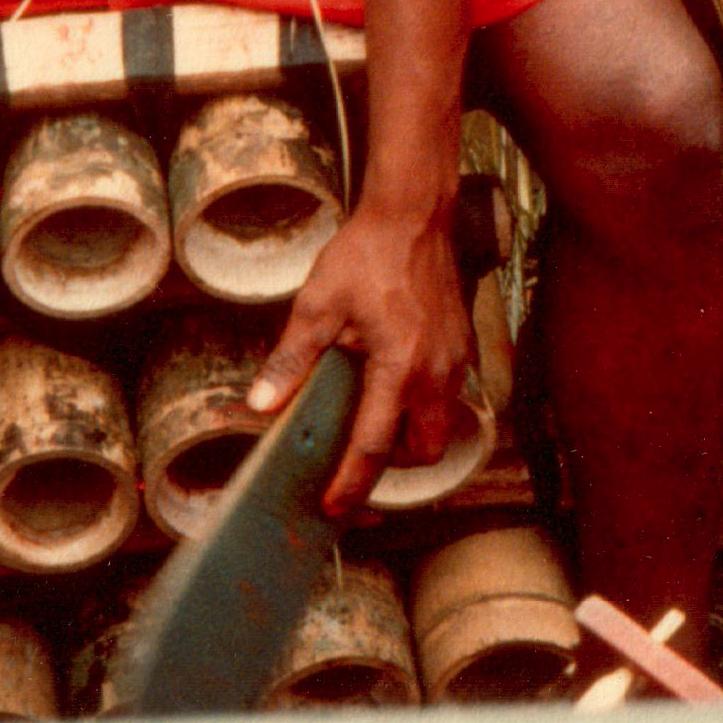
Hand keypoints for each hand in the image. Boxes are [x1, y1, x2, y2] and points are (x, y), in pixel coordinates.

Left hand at [245, 203, 472, 513]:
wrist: (413, 215)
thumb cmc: (367, 254)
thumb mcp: (317, 304)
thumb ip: (290, 359)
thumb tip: (261, 405)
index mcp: (399, 367)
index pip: (374, 446)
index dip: (351, 483)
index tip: (334, 507)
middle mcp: (436, 371)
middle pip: (423, 450)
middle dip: (391, 466)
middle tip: (355, 459)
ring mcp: (455, 359)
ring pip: (440, 425)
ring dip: (409, 435)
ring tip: (372, 419)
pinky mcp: (461, 346)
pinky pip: (448, 396)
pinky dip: (422, 405)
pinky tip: (393, 385)